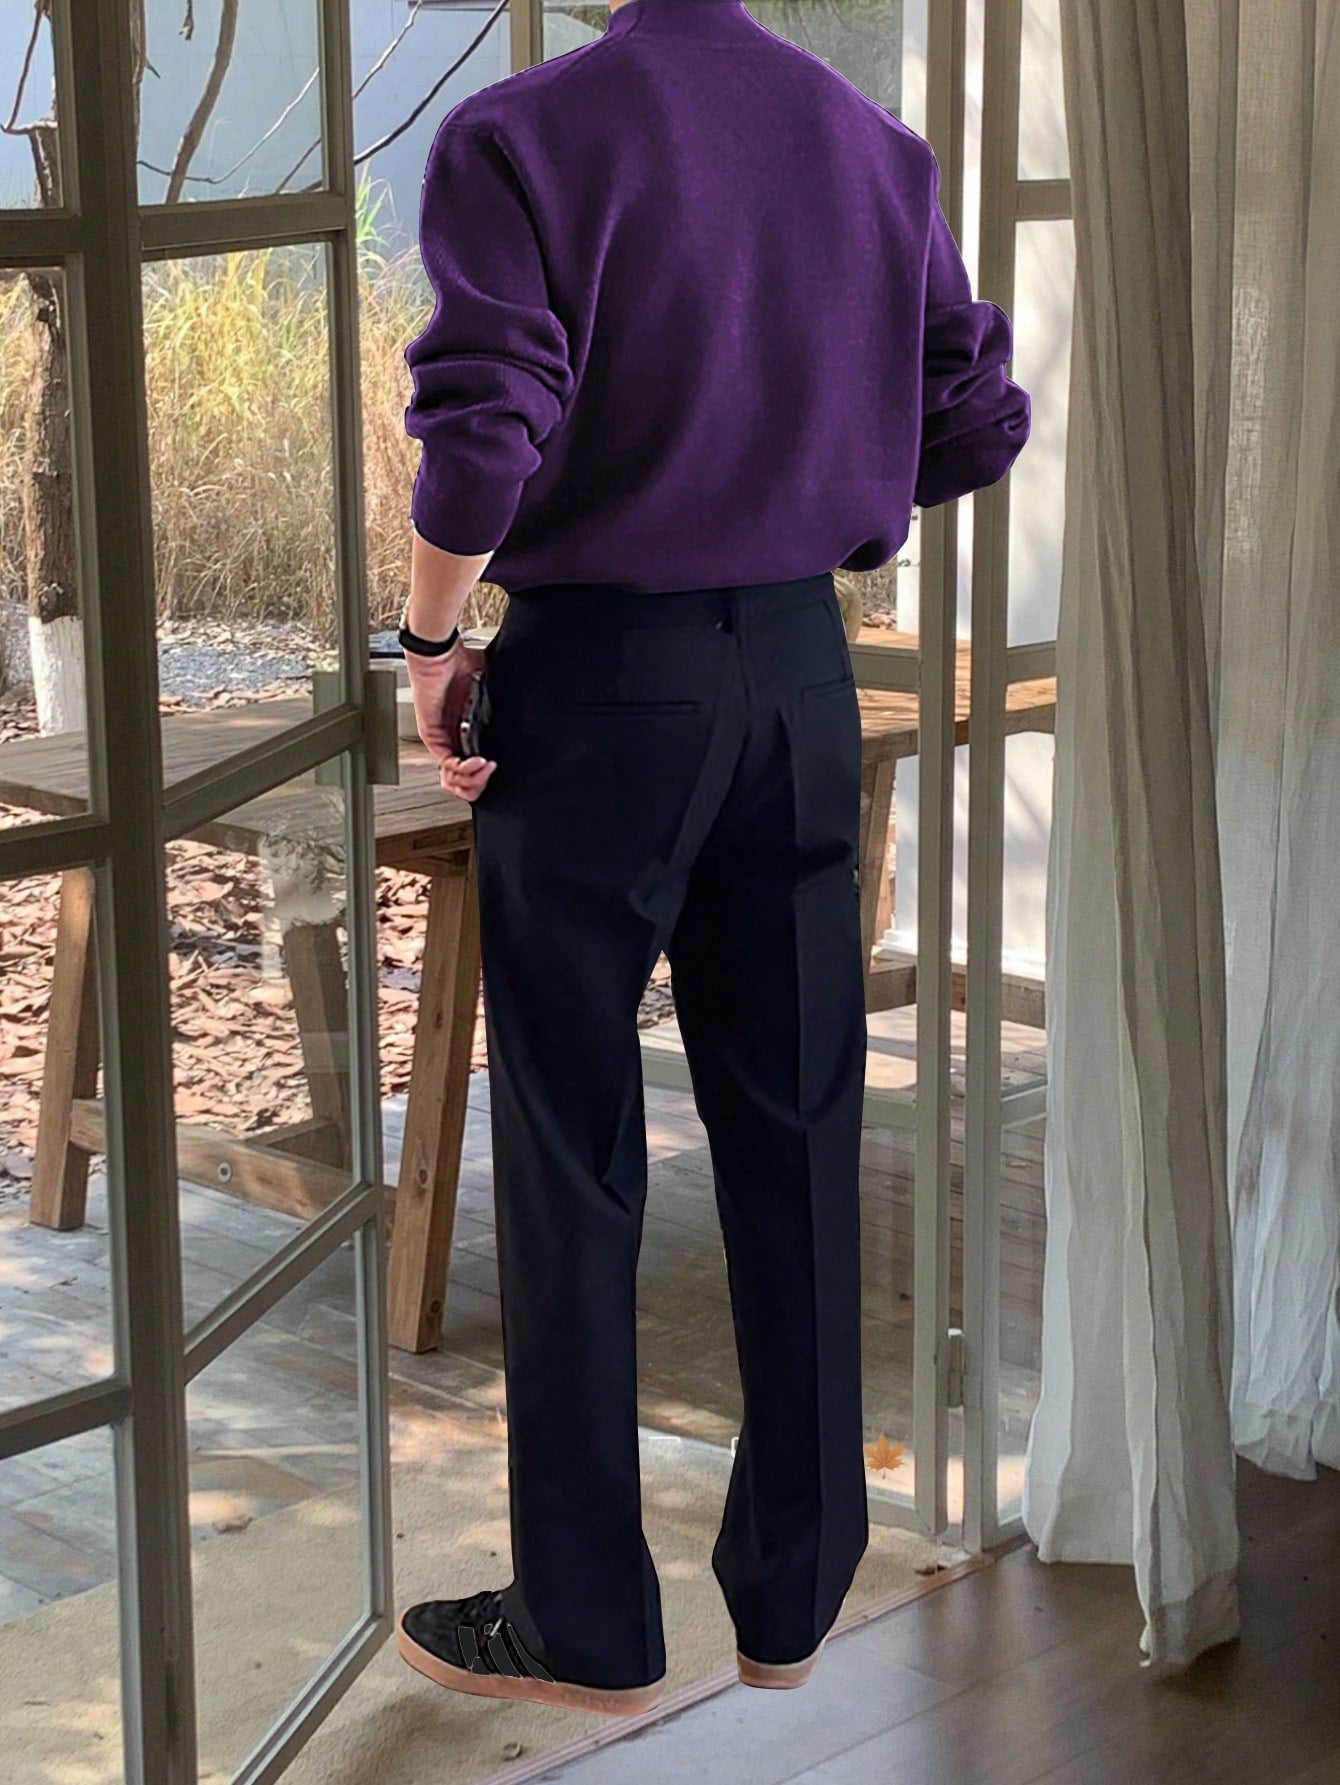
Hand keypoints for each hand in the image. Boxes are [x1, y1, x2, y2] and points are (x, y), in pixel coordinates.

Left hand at [402, 643, 497, 802]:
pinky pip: (448, 763)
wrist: (441, 653)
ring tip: (487, 770)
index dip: (484, 777)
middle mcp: (453, 738)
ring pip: (453, 777)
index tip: (500, 770)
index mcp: (466, 731)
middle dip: (479, 785)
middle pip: (462, 780)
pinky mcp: (433, 736)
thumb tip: (526, 696)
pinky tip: (480, 762)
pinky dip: (466, 767)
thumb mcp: (491, 685)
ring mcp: (441, 739)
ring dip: (474, 779)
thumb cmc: (460, 663)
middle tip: (492, 777)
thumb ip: (503, 697)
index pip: (472, 768)